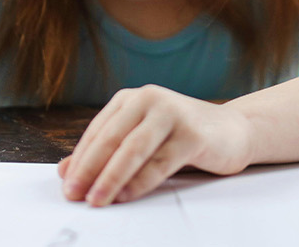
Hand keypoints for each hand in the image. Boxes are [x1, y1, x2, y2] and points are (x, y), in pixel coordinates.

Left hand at [58, 85, 253, 206]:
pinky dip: (140, 182)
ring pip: (133, 150)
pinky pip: (160, 162)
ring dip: (111, 178)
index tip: (67, 184)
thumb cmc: (182, 136)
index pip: (98, 131)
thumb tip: (65, 171)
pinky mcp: (192, 134)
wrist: (233, 131)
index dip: (80, 159)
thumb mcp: (140, 138)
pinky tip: (127, 195)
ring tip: (98, 199)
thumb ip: (106, 152)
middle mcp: (150, 99)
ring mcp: (173, 113)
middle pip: (112, 138)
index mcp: (132, 99)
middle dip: (90, 169)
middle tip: (75, 194)